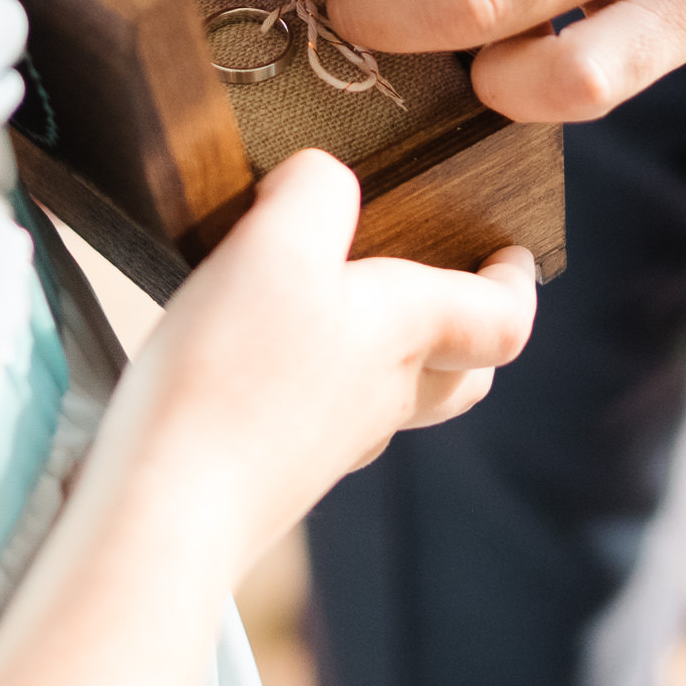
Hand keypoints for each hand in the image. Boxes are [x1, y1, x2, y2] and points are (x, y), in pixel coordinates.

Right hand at [111, 151, 537, 572]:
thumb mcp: (276, 244)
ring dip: (392, 357)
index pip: (501, 319)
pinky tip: (261, 356)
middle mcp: (382, 396)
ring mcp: (329, 442)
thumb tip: (320, 178)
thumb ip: (314, 190)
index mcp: (405, 335)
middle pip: (461, 377)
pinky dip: (317, 383)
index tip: (515, 255)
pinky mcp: (273, 468)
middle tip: (452, 288)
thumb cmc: (233, 373)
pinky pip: (322, 419)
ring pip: (394, 401)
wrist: (168, 506)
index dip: (517, 285)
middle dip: (469, 333)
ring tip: (342, 307)